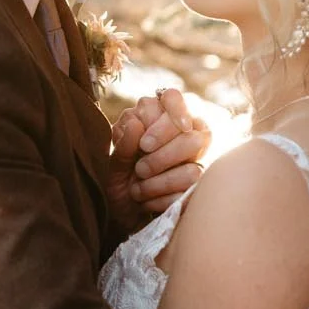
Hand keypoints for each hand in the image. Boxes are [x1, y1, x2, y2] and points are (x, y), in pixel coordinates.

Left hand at [106, 88, 210, 225]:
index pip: (173, 97)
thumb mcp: (112, 162)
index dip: (166, 115)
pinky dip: (162, 198)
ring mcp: (194, 157)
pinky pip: (190, 190)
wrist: (120, 210)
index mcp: (157, 116)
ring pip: (193, 166)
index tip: (146, 143)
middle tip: (140, 168)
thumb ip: (123, 143)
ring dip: (160, 181)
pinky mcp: (197, 184)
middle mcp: (183, 131)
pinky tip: (146, 201)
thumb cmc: (118, 178)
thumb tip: (136, 124)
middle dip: (162, 156)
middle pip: (191, 134)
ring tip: (137, 187)